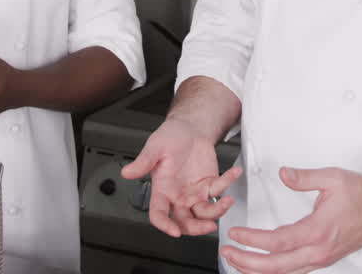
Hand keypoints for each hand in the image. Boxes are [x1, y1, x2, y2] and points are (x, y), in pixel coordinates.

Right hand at [120, 117, 241, 236]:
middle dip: (197, 228)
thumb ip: (143, 162)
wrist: (190, 128)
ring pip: (204, 213)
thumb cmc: (171, 137)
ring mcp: (195, 193)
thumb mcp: (155, 147)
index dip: (165, 225)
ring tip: (226, 201)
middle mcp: (178, 196)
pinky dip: (228, 183)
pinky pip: (220, 190)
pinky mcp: (210, 185)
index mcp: (162, 190)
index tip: (174, 232)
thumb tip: (127, 172)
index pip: (159, 214)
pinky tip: (234, 173)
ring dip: (217, 211)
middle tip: (208, 226)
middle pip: (185, 222)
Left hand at [221, 167, 361, 273]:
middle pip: (276, 266)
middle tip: (228, 253)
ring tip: (237, 262)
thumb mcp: (332, 178)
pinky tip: (263, 267)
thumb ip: (304, 177)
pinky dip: (274, 272)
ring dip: (258, 270)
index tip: (236, 233)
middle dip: (247, 262)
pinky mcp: (324, 260)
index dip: (253, 240)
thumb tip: (283, 174)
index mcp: (319, 231)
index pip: (278, 242)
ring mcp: (322, 259)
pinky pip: (294, 272)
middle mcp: (320, 251)